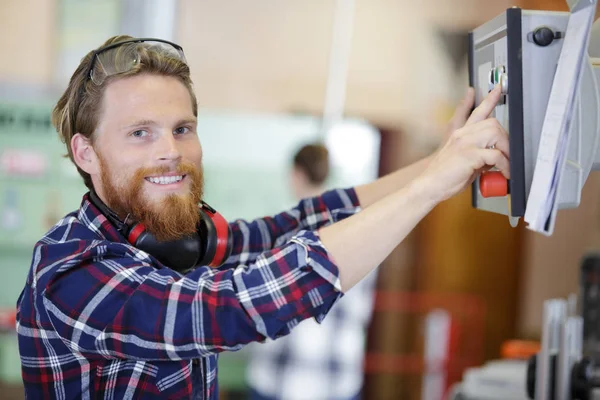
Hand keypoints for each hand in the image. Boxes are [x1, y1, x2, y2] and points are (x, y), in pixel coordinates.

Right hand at [418, 85, 508, 202]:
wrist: (430, 186)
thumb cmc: (444, 177)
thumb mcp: (463, 162)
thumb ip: (478, 155)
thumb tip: (495, 158)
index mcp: (459, 135)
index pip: (476, 112)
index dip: (489, 99)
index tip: (498, 88)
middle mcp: (462, 135)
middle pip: (493, 122)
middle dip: (505, 138)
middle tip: (508, 155)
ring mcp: (464, 143)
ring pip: (496, 134)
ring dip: (506, 150)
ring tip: (506, 164)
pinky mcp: (468, 154)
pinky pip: (496, 155)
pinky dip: (505, 165)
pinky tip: (504, 173)